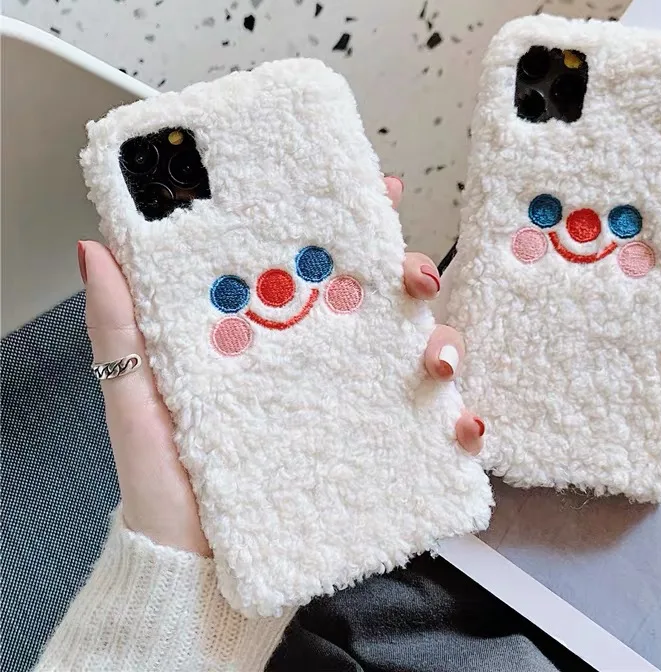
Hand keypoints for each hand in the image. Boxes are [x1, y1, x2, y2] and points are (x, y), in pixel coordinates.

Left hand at [80, 175, 482, 555]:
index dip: (351, 223)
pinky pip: (430, 430)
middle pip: (381, 299)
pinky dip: (458, 424)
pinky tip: (460, 427)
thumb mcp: (138, 395)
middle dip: (412, 275)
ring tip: (435, 364)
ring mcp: (350, 404)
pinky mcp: (373, 453)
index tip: (377, 194)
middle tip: (413, 279)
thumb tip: (97, 248)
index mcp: (269, 334)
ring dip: (443, 344)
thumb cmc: (165, 480)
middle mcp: (318, 360)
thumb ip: (120, 326)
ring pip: (417, 352)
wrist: (191, 569)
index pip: (315, 263)